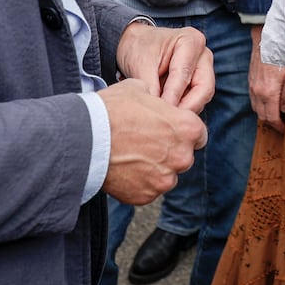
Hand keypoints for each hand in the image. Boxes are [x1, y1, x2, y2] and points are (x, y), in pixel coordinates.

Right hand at [98, 78, 207, 204]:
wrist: (86, 138)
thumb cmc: (112, 109)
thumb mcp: (138, 88)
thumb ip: (155, 97)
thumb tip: (153, 100)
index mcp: (187, 129)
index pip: (198, 134)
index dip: (184, 130)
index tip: (170, 130)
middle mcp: (182, 157)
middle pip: (183, 156)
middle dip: (169, 150)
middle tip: (145, 142)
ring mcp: (164, 180)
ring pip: (166, 175)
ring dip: (155, 168)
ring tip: (131, 155)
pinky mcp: (146, 196)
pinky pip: (148, 189)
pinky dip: (139, 182)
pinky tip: (123, 169)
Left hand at [115, 22, 213, 112]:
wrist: (135, 44)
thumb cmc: (139, 48)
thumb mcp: (141, 64)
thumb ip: (151, 87)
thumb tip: (159, 112)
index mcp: (191, 41)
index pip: (184, 75)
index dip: (173, 97)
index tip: (161, 113)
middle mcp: (203, 54)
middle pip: (204, 89)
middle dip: (186, 108)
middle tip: (168, 122)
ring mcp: (203, 69)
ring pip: (202, 98)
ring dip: (184, 111)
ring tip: (165, 121)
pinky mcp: (198, 83)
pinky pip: (196, 101)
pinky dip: (182, 110)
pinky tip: (167, 117)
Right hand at [248, 25, 284, 130]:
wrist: (266, 40)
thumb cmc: (280, 56)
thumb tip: (284, 110)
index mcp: (268, 93)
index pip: (272, 118)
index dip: (279, 126)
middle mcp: (257, 93)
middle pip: (262, 116)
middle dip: (272, 122)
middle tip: (282, 123)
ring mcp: (252, 87)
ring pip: (256, 109)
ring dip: (265, 114)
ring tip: (276, 114)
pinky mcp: (250, 81)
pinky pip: (253, 100)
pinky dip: (260, 105)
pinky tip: (269, 102)